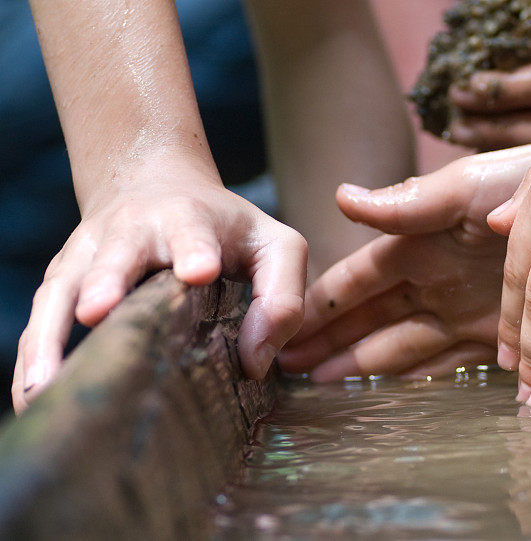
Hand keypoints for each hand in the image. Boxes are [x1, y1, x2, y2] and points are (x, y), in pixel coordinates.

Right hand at [13, 155, 306, 411]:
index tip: (199, 270)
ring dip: (52, 333)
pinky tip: (33, 398)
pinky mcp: (63, 279)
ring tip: (45, 384)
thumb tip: (255, 363)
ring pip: (63, 289)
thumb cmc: (226, 228)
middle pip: (117, 253)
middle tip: (99, 310)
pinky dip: (33, 355)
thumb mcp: (273, 245)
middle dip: (109, 279)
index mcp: (189, 218)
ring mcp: (88, 254)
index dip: (194, 248)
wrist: (155, 185)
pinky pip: (41, 317)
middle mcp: (131, 230)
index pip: (193, 230)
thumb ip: (282, 296)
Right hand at [279, 141, 530, 380]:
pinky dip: (417, 382)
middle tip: (283, 368)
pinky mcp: (497, 335)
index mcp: (416, 244)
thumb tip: (340, 198)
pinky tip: (386, 397)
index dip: (319, 303)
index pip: (356, 280)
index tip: (281, 325)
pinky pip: (447, 364)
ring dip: (362, 367)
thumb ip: (408, 203)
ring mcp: (461, 311)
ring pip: (400, 348)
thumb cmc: (528, 179)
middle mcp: (431, 282)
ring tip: (321, 389)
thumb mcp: (467, 187)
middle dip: (328, 342)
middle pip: (368, 321)